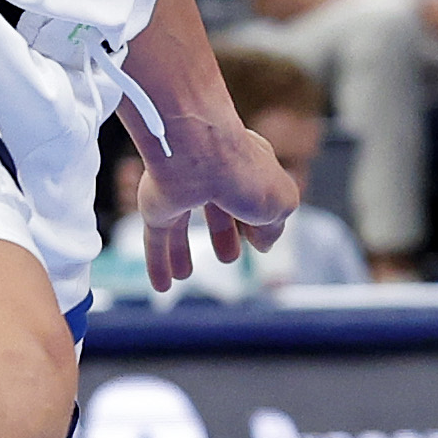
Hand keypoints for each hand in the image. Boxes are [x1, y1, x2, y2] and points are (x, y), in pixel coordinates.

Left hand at [136, 110, 297, 292]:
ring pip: (181, 225)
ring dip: (183, 251)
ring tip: (186, 274)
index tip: (260, 240)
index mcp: (248, 166)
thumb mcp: (281, 205)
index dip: (259, 219)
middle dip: (222, 233)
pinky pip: (156, 239)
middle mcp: (213, 175)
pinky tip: (162, 285)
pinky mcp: (157, 206)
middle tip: (228, 256)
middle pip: (217, 209)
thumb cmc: (244, 172)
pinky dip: (158, 263)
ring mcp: (182, 190)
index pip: (254, 194)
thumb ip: (275, 228)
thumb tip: (263, 245)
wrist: (196, 152)